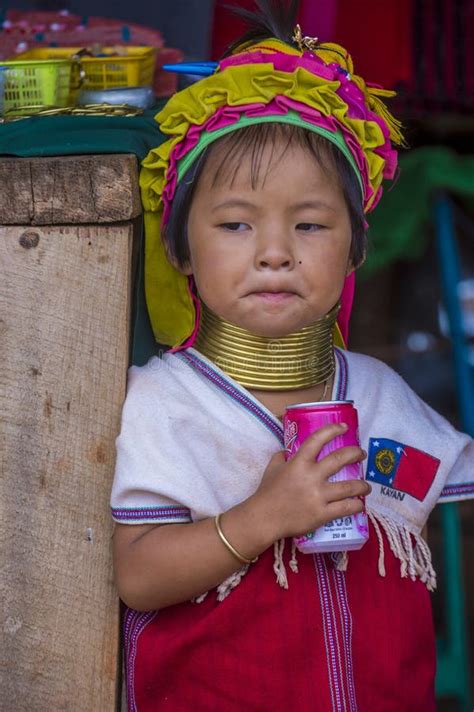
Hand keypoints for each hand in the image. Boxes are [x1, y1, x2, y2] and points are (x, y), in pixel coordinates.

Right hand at [250, 423, 369, 541]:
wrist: (264, 518)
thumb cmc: (267, 492)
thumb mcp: (272, 468)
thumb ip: (282, 456)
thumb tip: (288, 451)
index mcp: (299, 462)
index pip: (318, 439)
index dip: (333, 430)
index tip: (344, 427)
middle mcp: (312, 476)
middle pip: (340, 459)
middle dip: (355, 454)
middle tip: (361, 454)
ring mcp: (319, 495)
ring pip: (350, 486)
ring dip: (362, 485)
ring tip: (366, 485)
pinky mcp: (323, 514)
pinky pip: (346, 508)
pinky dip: (356, 505)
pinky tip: (360, 504)